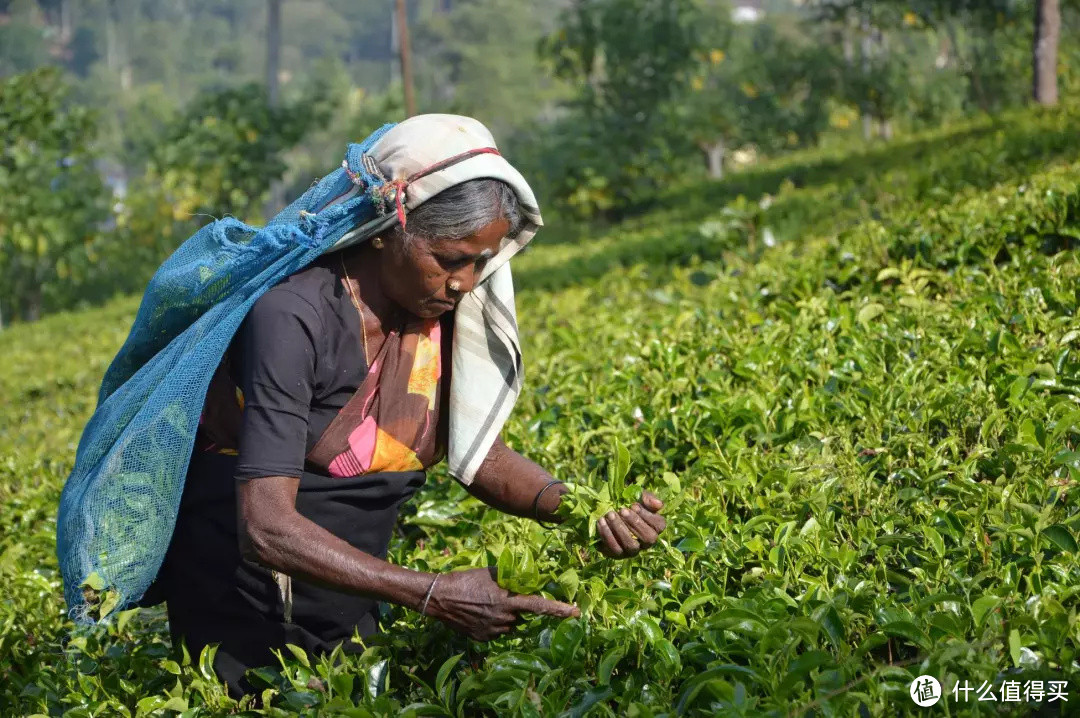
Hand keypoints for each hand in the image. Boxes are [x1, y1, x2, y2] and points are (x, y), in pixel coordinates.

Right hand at [423, 567, 579, 640]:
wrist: (440, 597)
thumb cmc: (466, 580)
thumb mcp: (491, 574)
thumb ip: (510, 580)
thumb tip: (523, 579)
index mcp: (508, 601)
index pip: (539, 606)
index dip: (559, 610)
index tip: (576, 613)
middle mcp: (504, 619)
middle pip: (521, 616)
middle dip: (515, 608)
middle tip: (498, 596)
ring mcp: (493, 631)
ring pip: (508, 625)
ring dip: (503, 616)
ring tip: (483, 603)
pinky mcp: (482, 639)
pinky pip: (495, 632)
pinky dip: (491, 624)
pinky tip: (477, 613)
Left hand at [597, 491, 666, 558]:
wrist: (607, 512)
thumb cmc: (627, 504)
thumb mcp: (638, 497)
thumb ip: (649, 499)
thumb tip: (659, 504)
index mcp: (655, 528)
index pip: (659, 525)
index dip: (647, 516)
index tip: (634, 505)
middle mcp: (646, 543)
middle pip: (648, 538)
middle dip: (635, 523)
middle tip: (622, 510)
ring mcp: (632, 550)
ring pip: (631, 545)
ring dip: (620, 529)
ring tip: (610, 514)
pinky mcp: (617, 554)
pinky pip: (614, 548)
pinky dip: (607, 534)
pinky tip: (601, 521)